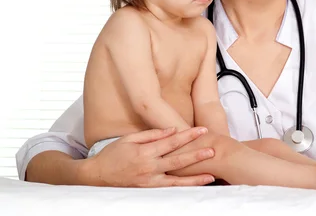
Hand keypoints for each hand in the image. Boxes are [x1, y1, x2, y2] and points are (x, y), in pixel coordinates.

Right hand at [84, 127, 215, 186]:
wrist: (95, 177)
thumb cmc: (112, 155)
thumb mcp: (129, 139)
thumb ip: (151, 134)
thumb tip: (172, 130)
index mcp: (144, 152)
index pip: (171, 142)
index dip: (188, 135)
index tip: (202, 130)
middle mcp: (149, 168)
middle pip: (178, 161)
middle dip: (197, 155)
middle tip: (213, 150)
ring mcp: (149, 183)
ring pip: (176, 181)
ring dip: (194, 178)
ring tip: (211, 176)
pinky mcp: (148, 192)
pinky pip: (168, 191)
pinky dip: (182, 189)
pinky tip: (193, 188)